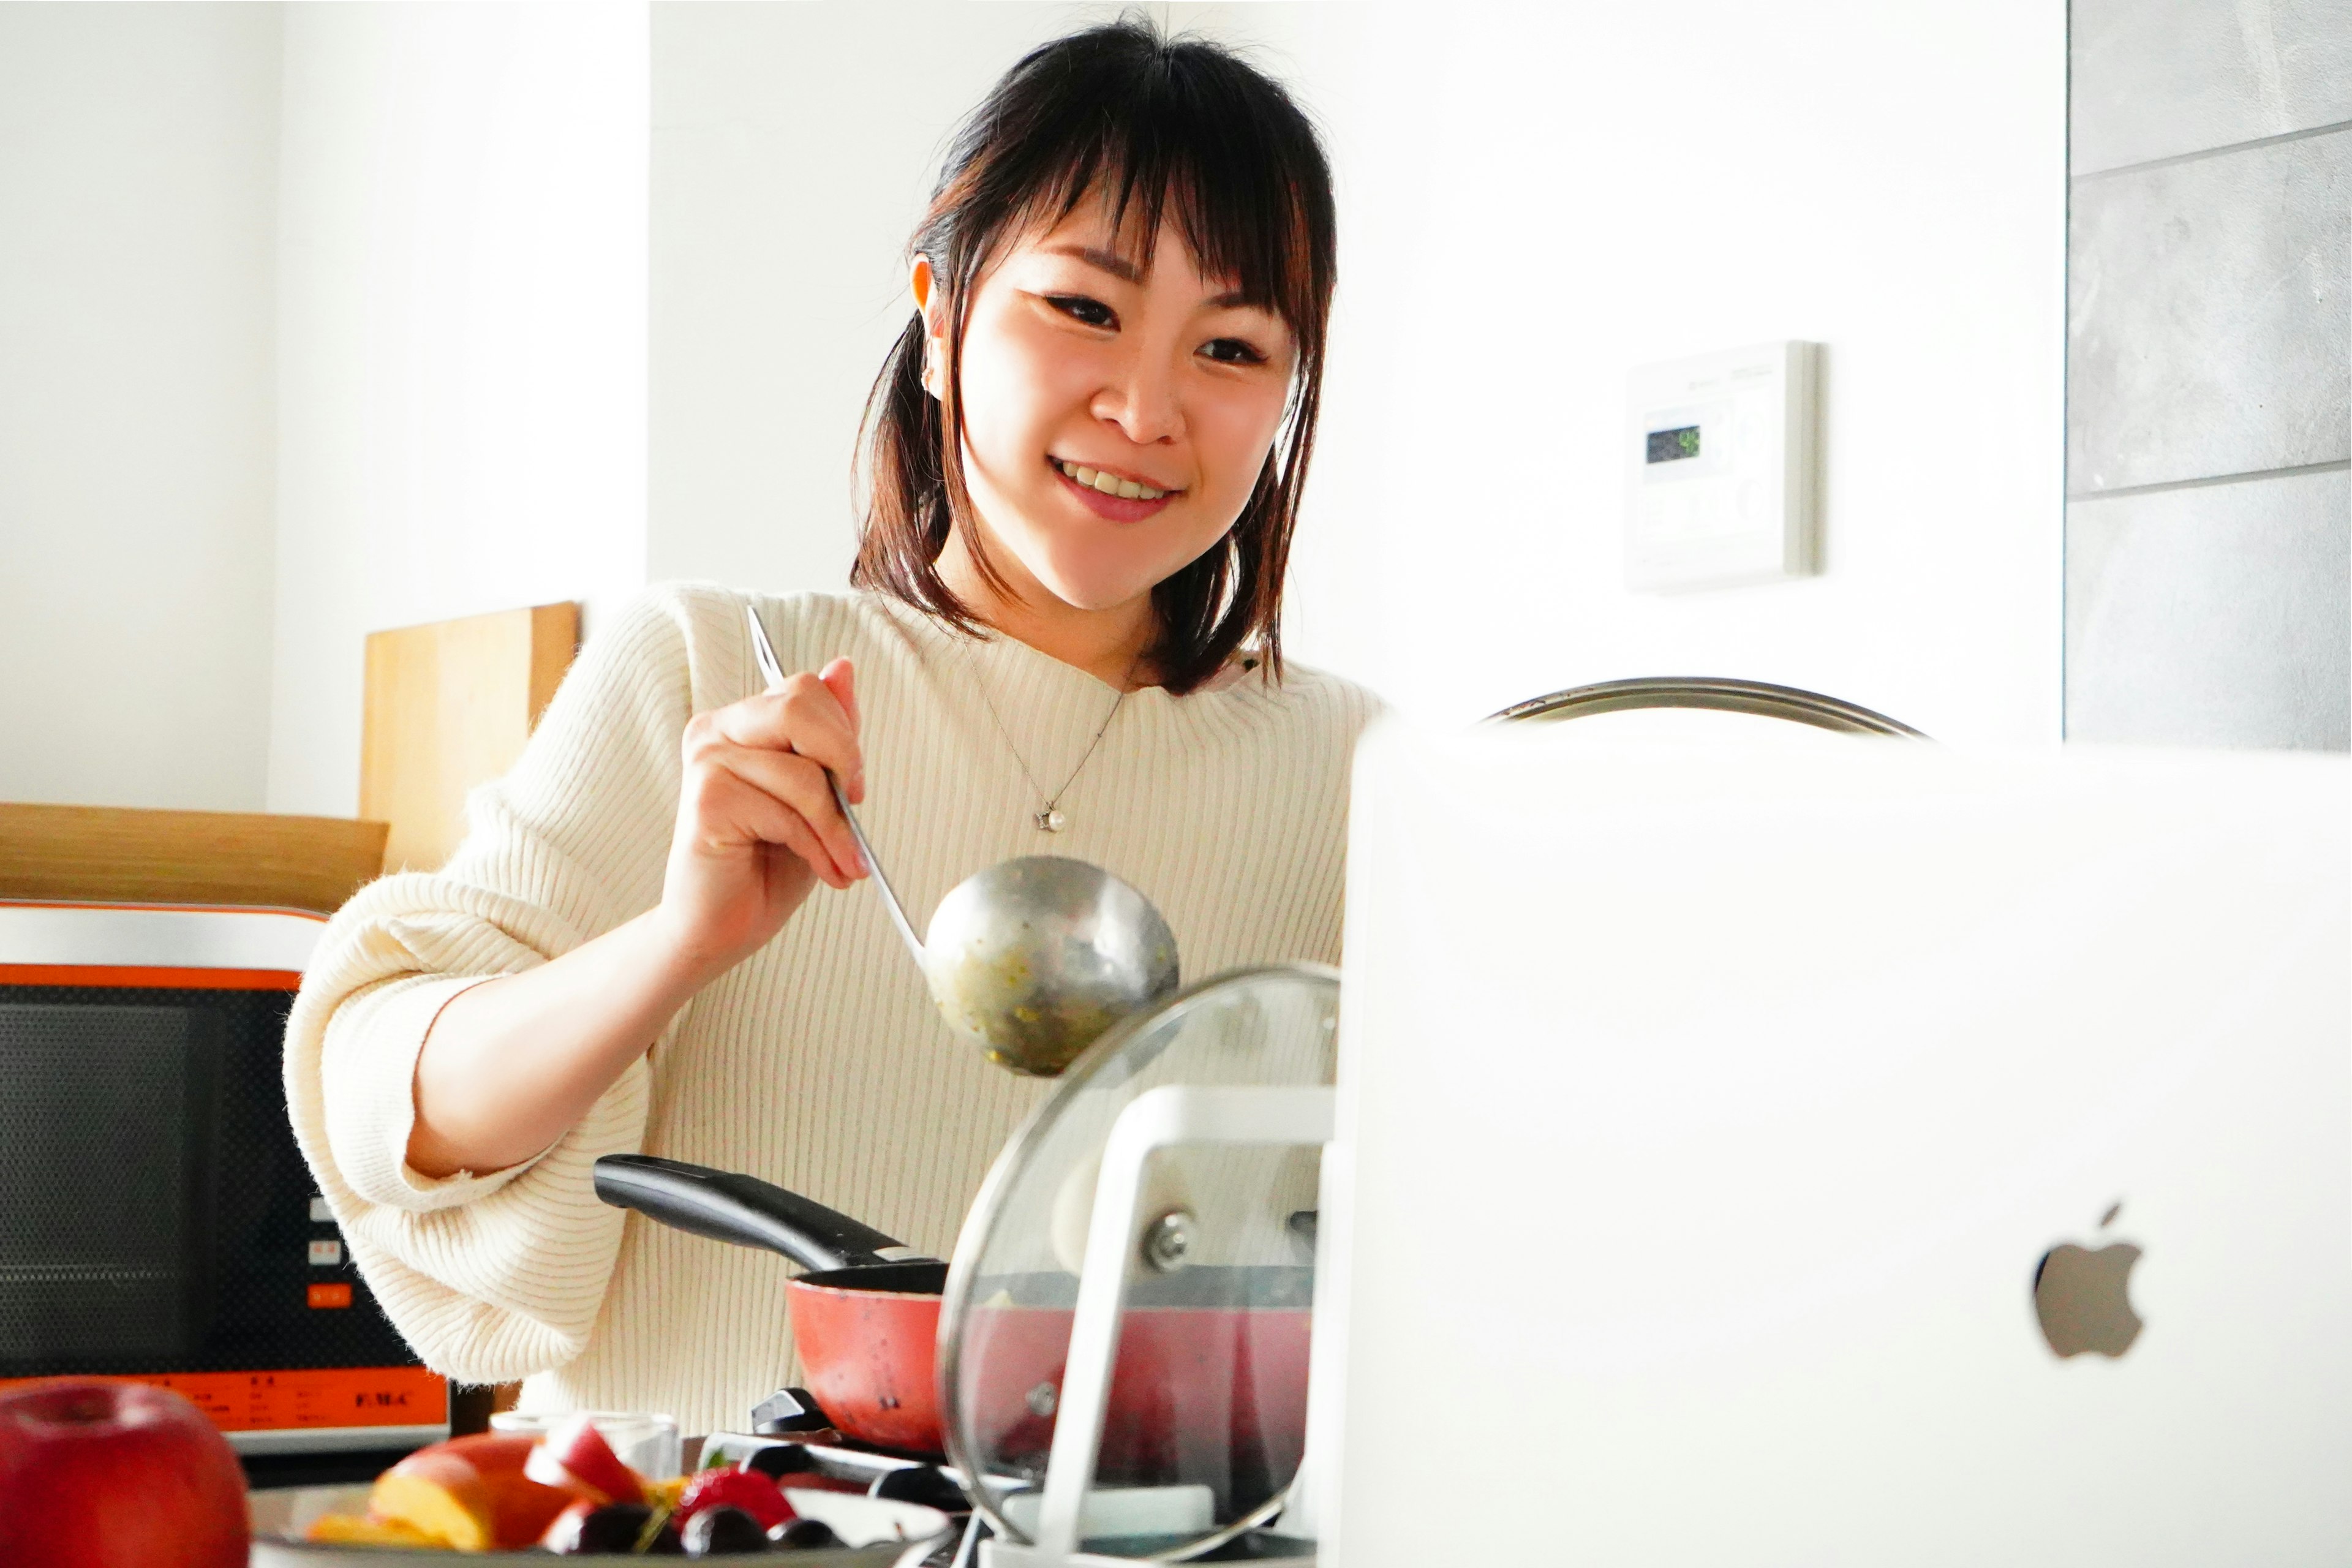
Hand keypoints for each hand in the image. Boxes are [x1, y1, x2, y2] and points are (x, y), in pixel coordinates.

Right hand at [654, 657, 866, 978]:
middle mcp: (716, 730)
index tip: (854, 785)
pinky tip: (824, 871)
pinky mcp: (706, 801)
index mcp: (742, 720)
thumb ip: (830, 733)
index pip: (807, 689)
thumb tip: (843, 667)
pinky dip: (818, 848)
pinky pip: (786, 813)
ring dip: (837, 828)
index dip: (844, 734)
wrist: (724, 926)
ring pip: (802, 772)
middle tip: (855, 808)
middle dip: (844, 760)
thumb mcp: (818, 792)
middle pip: (800, 706)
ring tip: (844, 863)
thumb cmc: (769, 862)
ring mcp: (706, 762)